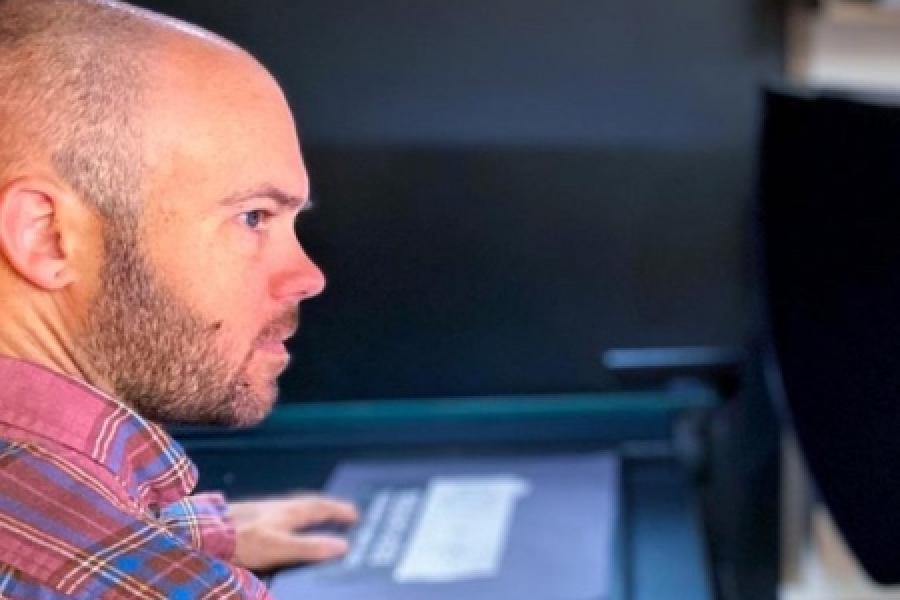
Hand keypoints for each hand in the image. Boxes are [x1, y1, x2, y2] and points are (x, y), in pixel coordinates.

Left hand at [227, 494, 357, 570]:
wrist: (199, 535)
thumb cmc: (237, 541)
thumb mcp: (279, 547)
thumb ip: (309, 547)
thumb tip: (341, 546)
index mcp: (287, 511)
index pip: (320, 507)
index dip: (339, 511)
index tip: (355, 514)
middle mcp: (275, 508)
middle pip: (307, 504)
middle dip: (326, 508)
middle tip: (341, 513)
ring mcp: (260, 512)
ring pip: (291, 509)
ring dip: (308, 512)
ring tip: (316, 519)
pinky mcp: (246, 519)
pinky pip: (277, 515)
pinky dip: (290, 519)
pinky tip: (282, 528)